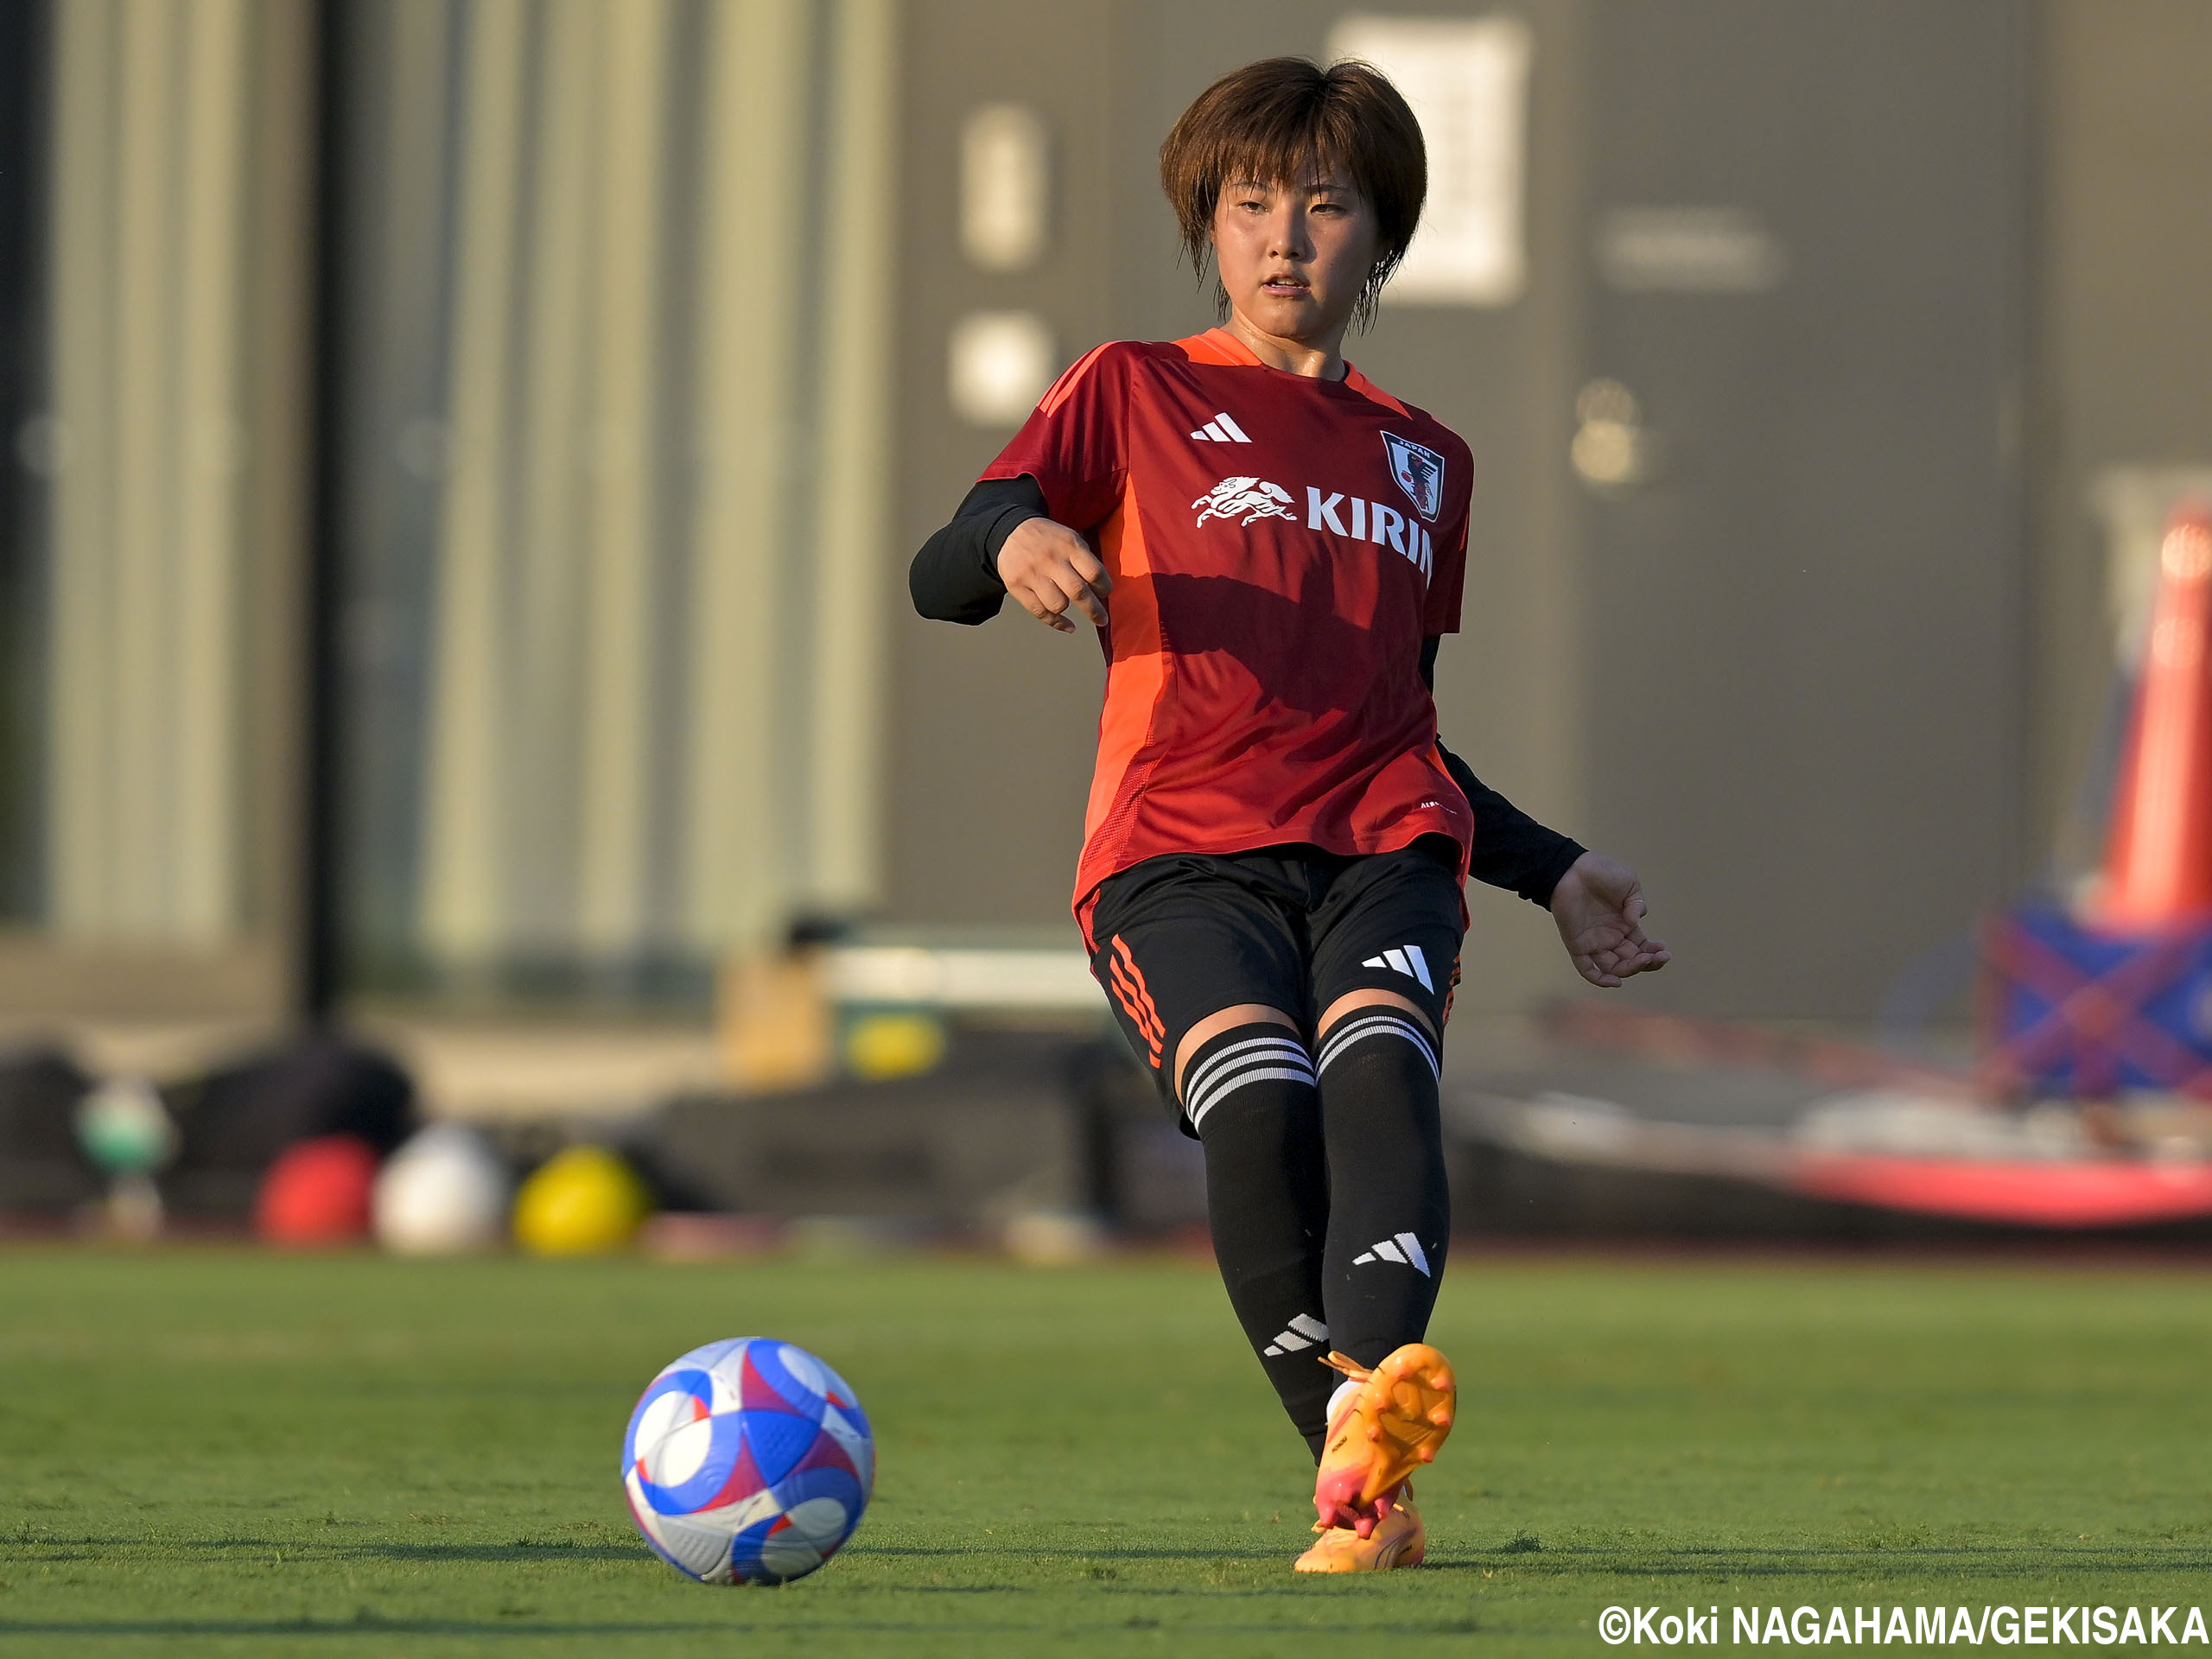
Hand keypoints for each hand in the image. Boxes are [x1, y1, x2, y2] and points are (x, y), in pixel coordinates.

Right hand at [997, 517, 1111, 631]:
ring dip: (1068, 610)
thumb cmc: (1047, 539)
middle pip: (1078, 591)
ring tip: (1069, 605)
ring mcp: (1032, 573)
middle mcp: (1051, 559)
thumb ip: (1084, 560)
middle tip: (1102, 619)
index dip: (1104, 587)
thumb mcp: (1069, 538)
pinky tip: (1067, 625)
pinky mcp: (1016, 586)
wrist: (1010, 531)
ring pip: (1058, 605)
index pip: (1094, 572)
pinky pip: (1040, 612)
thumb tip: (1101, 590)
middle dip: (1094, 610)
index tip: (1104, 593)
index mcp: (1069, 545)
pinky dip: (1056, 623)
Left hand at [1550, 851, 1670, 987]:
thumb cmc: (1602, 873)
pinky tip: (1615, 981)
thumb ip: (1637, 904)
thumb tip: (1634, 923)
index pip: (1642, 948)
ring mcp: (1594, 942)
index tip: (1663, 949)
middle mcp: (1611, 937)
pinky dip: (1599, 979)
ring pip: (1614, 968)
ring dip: (1630, 969)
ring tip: (1643, 959)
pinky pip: (1587, 969)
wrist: (1573, 868)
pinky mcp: (1577, 944)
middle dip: (1647, 963)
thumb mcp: (1630, 885)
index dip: (1654, 953)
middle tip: (1658, 956)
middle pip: (1631, 961)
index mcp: (1625, 926)